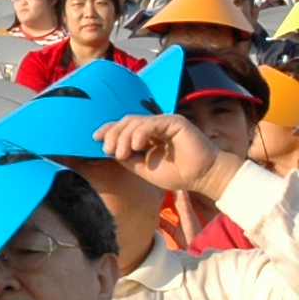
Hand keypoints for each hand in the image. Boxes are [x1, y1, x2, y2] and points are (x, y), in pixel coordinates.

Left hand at [99, 112, 235, 199]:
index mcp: (147, 135)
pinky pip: (151, 123)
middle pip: (126, 122)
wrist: (203, 177)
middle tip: (108, 150)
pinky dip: (140, 133)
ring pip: (135, 121)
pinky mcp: (175, 122)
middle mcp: (155, 127)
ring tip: (121, 153)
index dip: (108, 130)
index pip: (123, 127)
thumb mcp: (144, 168)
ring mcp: (165, 122)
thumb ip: (127, 159)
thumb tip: (106, 151)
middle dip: (113, 134)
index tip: (95, 139)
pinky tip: (136, 146)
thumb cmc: (178, 174)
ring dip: (123, 136)